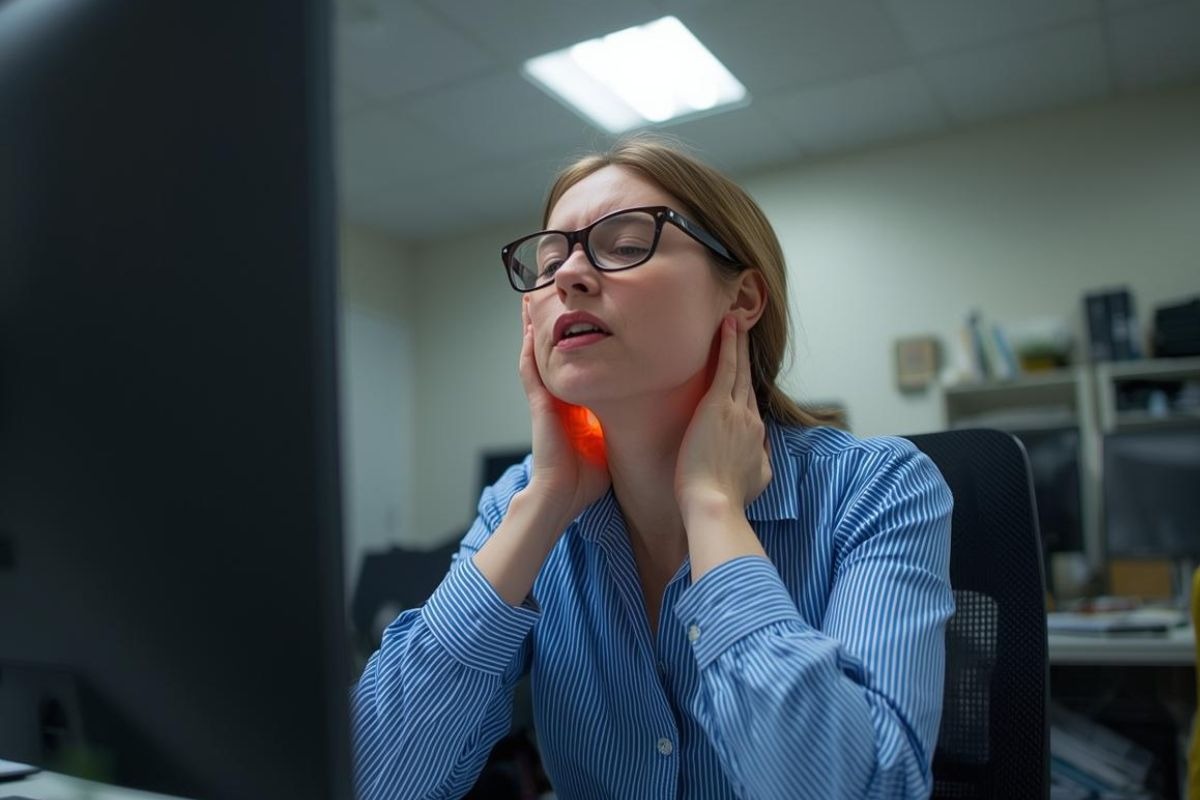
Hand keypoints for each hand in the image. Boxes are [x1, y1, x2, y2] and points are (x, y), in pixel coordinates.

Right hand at [518, 301, 611, 526]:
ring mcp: (544, 402)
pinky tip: (526, 329)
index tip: (578, 320)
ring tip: (530, 301)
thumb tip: (646, 419)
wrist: (562, 496)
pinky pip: (530, 372)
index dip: (572, 342)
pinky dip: (527, 350)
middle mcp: (556, 400)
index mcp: (571, 408)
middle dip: (549, 326)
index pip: (573, 366)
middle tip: (547, 298)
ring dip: (532, 329)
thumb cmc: (584, 480)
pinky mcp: (538, 406)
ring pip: (535, 356)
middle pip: (551, 353)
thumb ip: (618, 428)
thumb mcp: (607, 444)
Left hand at [675, 315, 771, 517]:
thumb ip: (759, 461)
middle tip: (745, 331)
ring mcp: (736, 411)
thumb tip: (761, 454)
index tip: (745, 371)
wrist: (715, 503)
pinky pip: (727, 368)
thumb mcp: (756, 480)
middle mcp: (750, 419)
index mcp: (756, 436)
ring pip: (740, 370)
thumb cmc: (728, 498)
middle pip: (748, 381)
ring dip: (738, 343)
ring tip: (735, 320)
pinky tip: (728, 325)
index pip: (751, 404)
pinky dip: (729, 345)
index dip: (747, 386)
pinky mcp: (717, 406)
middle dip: (747, 356)